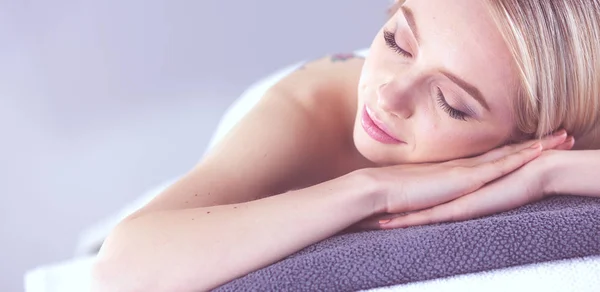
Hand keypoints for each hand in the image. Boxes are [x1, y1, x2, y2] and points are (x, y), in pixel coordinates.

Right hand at [363, 132, 573, 229]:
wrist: (379, 189)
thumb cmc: (392, 193)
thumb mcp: (418, 189)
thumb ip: (430, 188)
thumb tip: (434, 192)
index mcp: (453, 168)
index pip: (489, 156)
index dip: (512, 147)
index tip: (531, 141)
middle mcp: (463, 164)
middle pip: (505, 150)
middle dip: (532, 142)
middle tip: (558, 133)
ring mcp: (465, 169)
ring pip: (509, 154)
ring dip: (535, 147)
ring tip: (561, 138)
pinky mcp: (464, 178)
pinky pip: (499, 167)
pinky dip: (519, 158)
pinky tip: (537, 152)